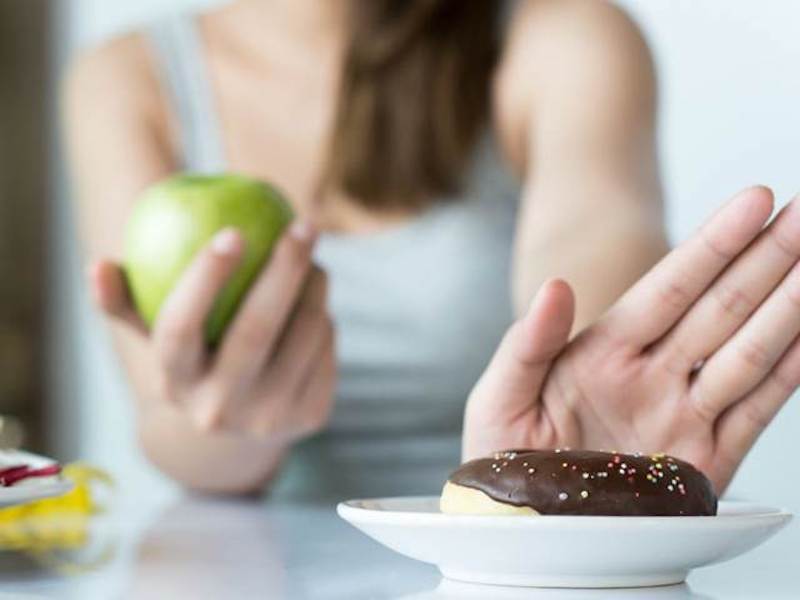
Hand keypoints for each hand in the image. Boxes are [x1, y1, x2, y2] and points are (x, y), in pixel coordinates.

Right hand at [88, 222, 334, 442]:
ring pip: (305, 334)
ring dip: (316, 286)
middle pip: (257, 329)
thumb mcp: (155, 339)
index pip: (181, 328)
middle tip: (302, 224)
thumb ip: (124, 303)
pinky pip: (327, 348)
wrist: (236, 433)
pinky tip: (316, 303)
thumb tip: (98, 265)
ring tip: (312, 259)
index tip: (231, 231)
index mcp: (175, 383)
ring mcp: (270, 418)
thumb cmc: (193, 359)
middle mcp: (220, 408)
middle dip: (284, 268)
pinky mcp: (311, 417)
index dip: (204, 278)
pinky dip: (325, 316)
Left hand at [465, 187, 799, 492]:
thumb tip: (555, 286)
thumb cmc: (505, 459)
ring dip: (789, 305)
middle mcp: (652, 376)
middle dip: (767, 259)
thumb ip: (527, 344)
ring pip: (747, 351)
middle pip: (719, 308)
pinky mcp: (706, 464)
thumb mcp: (499, 398)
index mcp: (603, 353)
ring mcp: (682, 416)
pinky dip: (789, 373)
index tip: (755, 202)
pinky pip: (756, 411)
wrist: (523, 529)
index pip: (668, 288)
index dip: (712, 246)